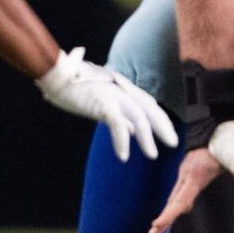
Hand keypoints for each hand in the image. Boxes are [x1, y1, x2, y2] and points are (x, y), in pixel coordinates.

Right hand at [35, 48, 178, 160]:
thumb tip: (133, 131)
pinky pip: (117, 123)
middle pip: (151, 110)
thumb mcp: (103, 103)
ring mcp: (115, 96)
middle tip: (175, 143)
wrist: (58, 76)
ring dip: (147, 139)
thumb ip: (120, 115)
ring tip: (152, 155)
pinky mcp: (103, 102)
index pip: (150, 105)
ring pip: (139, 118)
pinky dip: (122, 140)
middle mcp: (124, 92)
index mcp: (124, 91)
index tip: (170, 134)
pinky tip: (123, 155)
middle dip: (164, 127)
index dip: (162, 120)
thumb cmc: (78, 88)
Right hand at [149, 130, 233, 232]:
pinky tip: (178, 209)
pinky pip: (178, 190)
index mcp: (194, 176)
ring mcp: (184, 174)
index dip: (169, 213)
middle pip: (173, 200)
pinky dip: (174, 202)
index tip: (157, 225)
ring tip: (157, 228)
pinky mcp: (186, 172)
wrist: (212, 128)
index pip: (180, 199)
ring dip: (167, 211)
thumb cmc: (224, 144)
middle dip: (164, 217)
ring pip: (174, 195)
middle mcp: (185, 176)